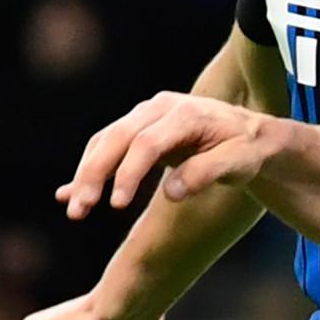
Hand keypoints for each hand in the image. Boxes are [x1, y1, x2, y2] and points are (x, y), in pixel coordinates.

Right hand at [57, 92, 277, 218]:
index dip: (129, 173)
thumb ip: (208, 172)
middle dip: (94, 174)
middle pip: (117, 138)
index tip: (116, 205)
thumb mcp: (242, 162)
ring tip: (76, 211)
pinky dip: (90, 169)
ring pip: (105, 142)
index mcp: (186, 114)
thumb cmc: (248, 149)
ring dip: (86, 175)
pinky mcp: (138, 128)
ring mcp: (145, 115)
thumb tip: (171, 193)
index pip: (147, 142)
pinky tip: (68, 194)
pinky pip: (107, 146)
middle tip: (80, 211)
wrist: (251, 134)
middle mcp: (160, 108)